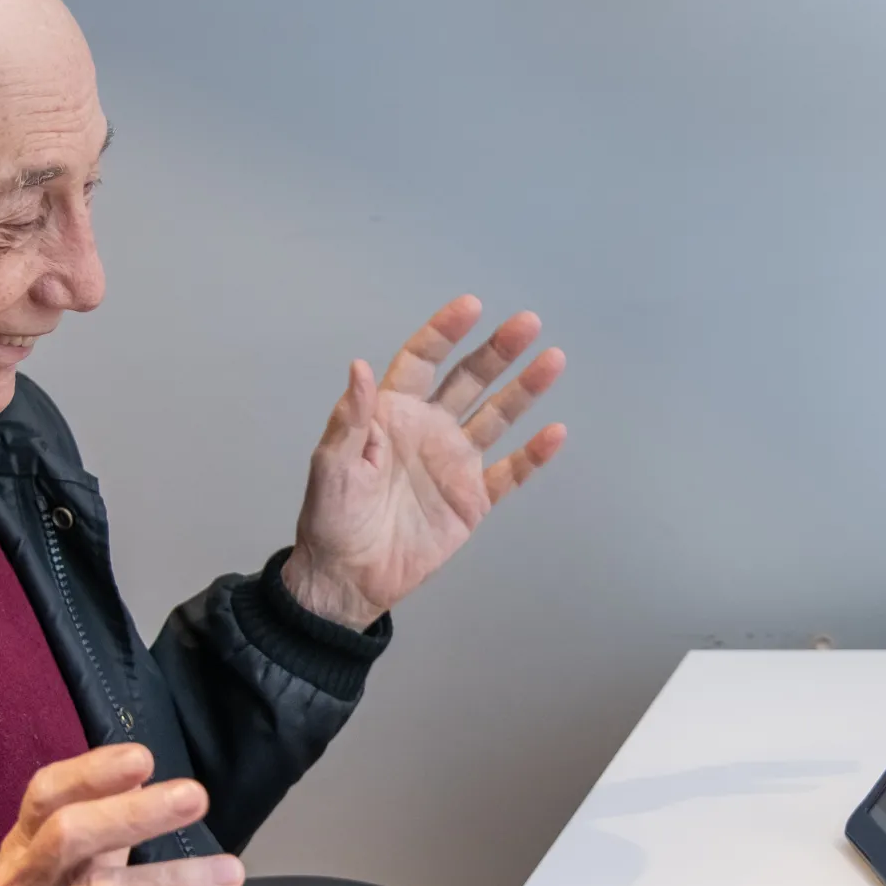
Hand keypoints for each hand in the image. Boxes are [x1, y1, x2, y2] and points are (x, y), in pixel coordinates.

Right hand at [0, 744, 234, 885]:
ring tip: (231, 872)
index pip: (45, 799)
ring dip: (172, 881)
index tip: (144, 757)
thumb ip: (100, 842)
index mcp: (22, 856)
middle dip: (135, 813)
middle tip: (196, 796)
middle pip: (69, 837)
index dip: (91, 773)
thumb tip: (147, 783)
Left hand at [283, 296, 567, 627]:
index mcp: (392, 414)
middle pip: (469, 380)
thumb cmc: (331, 518)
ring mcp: (454, 463)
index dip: (445, 332)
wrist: (347, 578)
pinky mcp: (472, 500)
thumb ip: (351, 417)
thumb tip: (359, 367)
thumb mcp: (332, 464)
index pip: (423, 361)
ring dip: (524, 389)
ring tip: (552, 360)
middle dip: (498, 351)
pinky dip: (533, 455)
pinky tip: (555, 433)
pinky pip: (509, 472)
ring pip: (497, 416)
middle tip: (527, 323)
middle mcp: (429, 430)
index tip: (471, 308)